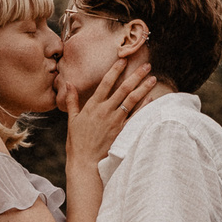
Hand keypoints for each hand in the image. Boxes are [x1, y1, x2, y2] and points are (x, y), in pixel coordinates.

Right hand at [66, 52, 156, 166]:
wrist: (85, 162)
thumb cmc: (77, 142)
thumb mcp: (72, 119)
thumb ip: (71, 100)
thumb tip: (68, 84)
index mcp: (93, 105)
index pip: (106, 82)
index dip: (115, 70)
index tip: (124, 60)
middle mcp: (105, 110)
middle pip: (123, 88)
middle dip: (136, 75)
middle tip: (146, 65)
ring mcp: (115, 121)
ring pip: (132, 100)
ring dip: (144, 87)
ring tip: (153, 78)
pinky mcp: (122, 131)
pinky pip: (136, 116)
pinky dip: (144, 106)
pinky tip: (151, 97)